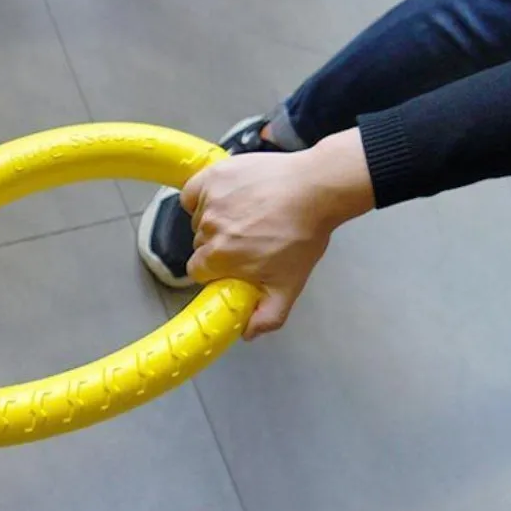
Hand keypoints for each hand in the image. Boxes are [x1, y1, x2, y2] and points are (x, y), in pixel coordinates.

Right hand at [180, 128, 373, 338]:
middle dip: (218, 243)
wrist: (317, 188)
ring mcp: (210, 201)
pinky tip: (225, 197)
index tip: (234, 259)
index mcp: (220, 258)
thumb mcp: (290, 284)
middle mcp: (209, 229)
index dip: (216, 267)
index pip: (199, 269)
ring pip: (198, 218)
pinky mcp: (212, 177)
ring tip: (246, 213)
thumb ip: (268, 316)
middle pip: (199, 243)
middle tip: (248, 235)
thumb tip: (246, 333)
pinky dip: (202, 195)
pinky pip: (192, 192)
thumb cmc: (304, 233)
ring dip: (215, 218)